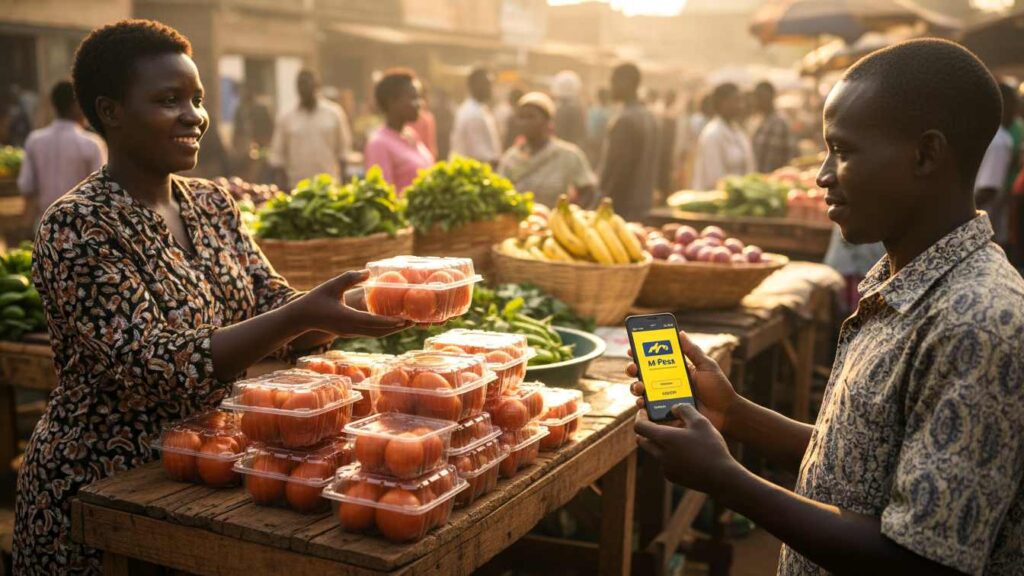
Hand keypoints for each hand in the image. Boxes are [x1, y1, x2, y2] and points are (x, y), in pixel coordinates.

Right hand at [295, 270, 411, 337]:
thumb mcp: (332, 284)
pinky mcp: (349, 334)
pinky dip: (382, 330)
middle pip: (378, 332)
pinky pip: (370, 334)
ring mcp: (350, 334)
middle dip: (396, 328)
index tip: (404, 320)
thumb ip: (350, 278)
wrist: (301, 318)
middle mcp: (351, 329)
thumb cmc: (315, 299)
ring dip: (391, 331)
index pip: (372, 322)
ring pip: (375, 335)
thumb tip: (368, 272)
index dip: (389, 322)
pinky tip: (391, 324)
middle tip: (413, 322)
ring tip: (407, 324)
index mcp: (347, 318)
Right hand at [627, 330, 738, 432]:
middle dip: (632, 369)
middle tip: (633, 367)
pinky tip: (643, 403)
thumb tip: (680, 332)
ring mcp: (665, 398)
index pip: (654, 359)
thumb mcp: (706, 366)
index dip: (640, 353)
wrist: (726, 413)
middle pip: (642, 374)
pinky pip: (649, 410)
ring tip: (640, 387)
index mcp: (675, 370)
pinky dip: (642, 406)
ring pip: (642, 391)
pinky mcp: (666, 413)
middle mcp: (666, 383)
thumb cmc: (719, 388)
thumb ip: (693, 351)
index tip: (631, 348)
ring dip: (635, 387)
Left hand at [634, 404, 739, 493]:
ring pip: (655, 452)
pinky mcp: (673, 477)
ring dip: (659, 443)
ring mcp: (666, 468)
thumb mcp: (700, 421)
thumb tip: (674, 407)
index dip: (639, 417)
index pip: (640, 427)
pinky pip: (665, 463)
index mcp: (664, 439)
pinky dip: (669, 455)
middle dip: (646, 431)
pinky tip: (685, 452)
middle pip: (643, 441)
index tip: (644, 411)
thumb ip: (684, 409)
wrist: (721, 477)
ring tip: (674, 436)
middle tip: (654, 423)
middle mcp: (661, 455)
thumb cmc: (711, 447)